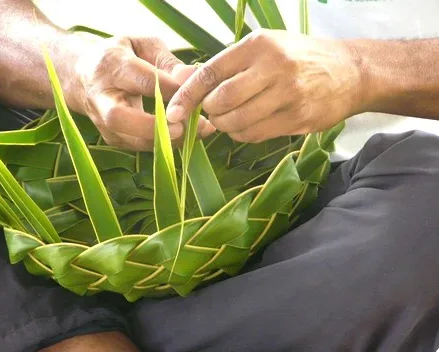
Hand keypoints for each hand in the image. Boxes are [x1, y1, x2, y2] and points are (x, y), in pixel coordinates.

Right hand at [68, 36, 214, 149]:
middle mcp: (102, 97)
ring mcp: (104, 122)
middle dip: (154, 125)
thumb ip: (168, 61)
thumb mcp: (143, 46)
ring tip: (197, 130)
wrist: (84, 76)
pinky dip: (166, 143)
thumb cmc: (122, 56)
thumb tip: (192, 76)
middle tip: (183, 126)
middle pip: (120, 117)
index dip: (169, 88)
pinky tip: (188, 134)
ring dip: (167, 139)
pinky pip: (141, 146)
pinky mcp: (113, 139)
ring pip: (132, 138)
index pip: (141, 80)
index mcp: (111, 65)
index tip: (195, 91)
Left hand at [166, 30, 362, 142]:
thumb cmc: (299, 57)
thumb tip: (186, 86)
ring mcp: (288, 95)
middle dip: (210, 113)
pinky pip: (254, 135)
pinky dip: (242, 134)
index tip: (173, 113)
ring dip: (225, 126)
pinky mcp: (297, 119)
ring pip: (236, 123)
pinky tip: (248, 124)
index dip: (186, 96)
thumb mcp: (266, 46)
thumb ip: (229, 65)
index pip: (210, 73)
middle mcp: (273, 67)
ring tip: (232, 117)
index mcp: (259, 45)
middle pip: (220, 102)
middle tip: (215, 111)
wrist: (350, 72)